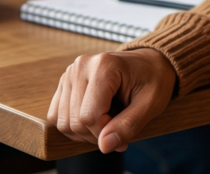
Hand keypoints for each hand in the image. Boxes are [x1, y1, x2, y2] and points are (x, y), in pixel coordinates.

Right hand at [47, 49, 176, 152]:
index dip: (105, 133)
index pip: (88, 117)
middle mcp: (81, 66)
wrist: (149, 63)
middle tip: (117, 129)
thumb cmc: (153, 81)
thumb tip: (104, 146)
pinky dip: (73, 126)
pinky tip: (93, 119)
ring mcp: (70, 73)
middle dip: (96, 135)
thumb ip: (127, 126)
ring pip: (62, 122)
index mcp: (104, 66)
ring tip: (107, 122)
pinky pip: (56, 115)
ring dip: (84, 132)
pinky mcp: (65, 82)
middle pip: (74, 122)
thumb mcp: (150, 105)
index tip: (124, 133)